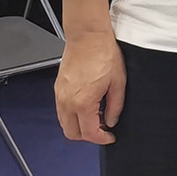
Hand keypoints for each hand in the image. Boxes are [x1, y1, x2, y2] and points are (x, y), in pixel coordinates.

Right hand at [54, 29, 125, 144]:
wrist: (87, 37)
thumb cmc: (103, 54)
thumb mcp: (118, 82)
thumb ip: (115, 106)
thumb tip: (111, 121)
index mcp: (83, 103)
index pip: (89, 133)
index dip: (102, 139)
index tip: (110, 136)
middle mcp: (67, 102)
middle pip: (72, 134)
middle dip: (88, 136)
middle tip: (103, 129)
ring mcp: (60, 95)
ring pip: (64, 124)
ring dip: (79, 126)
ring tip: (96, 117)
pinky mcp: (58, 89)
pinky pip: (62, 111)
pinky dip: (72, 116)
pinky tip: (87, 106)